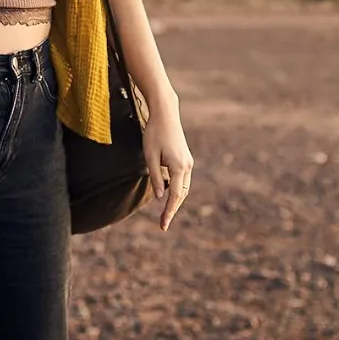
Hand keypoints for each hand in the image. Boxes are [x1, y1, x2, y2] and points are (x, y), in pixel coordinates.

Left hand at [142, 103, 193, 231]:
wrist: (165, 113)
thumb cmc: (154, 133)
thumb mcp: (149, 156)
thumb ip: (155, 177)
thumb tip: (160, 196)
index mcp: (178, 167)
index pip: (174, 197)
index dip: (168, 212)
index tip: (163, 226)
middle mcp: (187, 166)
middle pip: (181, 194)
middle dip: (173, 209)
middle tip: (163, 224)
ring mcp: (188, 162)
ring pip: (184, 187)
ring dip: (176, 200)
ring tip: (165, 213)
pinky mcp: (185, 158)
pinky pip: (182, 179)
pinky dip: (177, 189)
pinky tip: (167, 194)